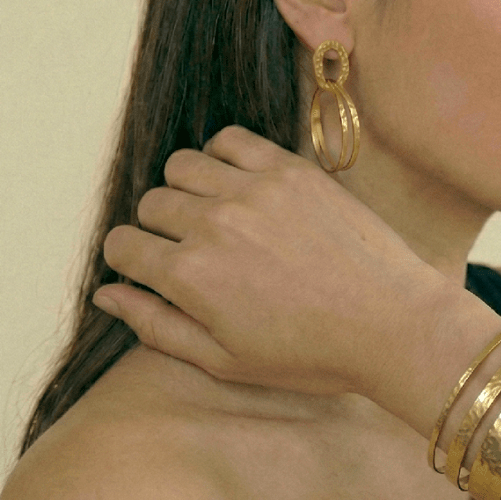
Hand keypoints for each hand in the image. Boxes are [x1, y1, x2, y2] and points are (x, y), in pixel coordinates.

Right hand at [94, 125, 445, 399]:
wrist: (392, 324)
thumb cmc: (311, 354)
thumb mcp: (225, 359)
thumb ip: (157, 325)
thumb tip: (107, 294)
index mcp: (190, 276)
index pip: (123, 246)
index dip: (131, 260)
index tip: (152, 268)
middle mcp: (214, 224)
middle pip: (151, 203)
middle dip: (159, 228)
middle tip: (194, 250)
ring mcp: (254, 190)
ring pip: (183, 165)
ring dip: (187, 188)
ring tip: (215, 215)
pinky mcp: (291, 169)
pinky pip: (230, 139)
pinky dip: (222, 155)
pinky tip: (238, 183)